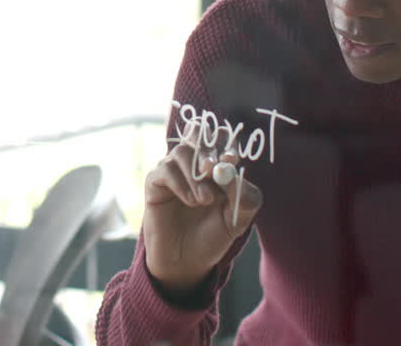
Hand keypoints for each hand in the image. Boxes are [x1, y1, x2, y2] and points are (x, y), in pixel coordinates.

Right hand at [142, 141, 262, 293]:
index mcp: (217, 168)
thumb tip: (236, 175)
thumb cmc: (212, 237)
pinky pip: (164, 171)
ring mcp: (173, 172)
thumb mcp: (238, 220)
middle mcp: (194, 165)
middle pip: (199, 138)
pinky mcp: (155, 184)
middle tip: (212, 170)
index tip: (232, 158)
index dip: (227, 143)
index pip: (221, 140)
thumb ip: (245, 198)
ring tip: (204, 200)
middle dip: (208, 152)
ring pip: (181, 152)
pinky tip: (190, 202)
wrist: (186, 261)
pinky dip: (180, 183)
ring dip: (194, 174)